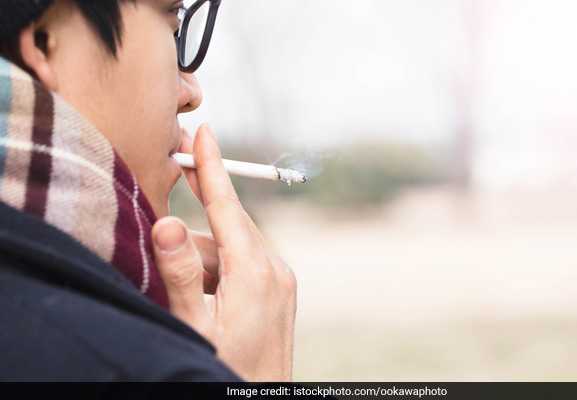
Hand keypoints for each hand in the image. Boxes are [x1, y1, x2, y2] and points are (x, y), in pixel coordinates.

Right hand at [151, 124, 296, 381]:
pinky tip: (201, 299)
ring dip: (203, 258)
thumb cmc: (226, 369)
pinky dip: (219, 270)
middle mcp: (274, 268)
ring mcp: (281, 281)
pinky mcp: (280, 292)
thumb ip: (179, 274)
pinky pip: (244, 265)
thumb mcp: (193, 325)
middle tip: (169, 207)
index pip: (227, 205)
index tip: (205, 131)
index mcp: (255, 271)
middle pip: (228, 225)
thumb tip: (167, 221)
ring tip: (183, 297)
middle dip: (197, 217)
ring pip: (232, 248)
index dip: (212, 166)